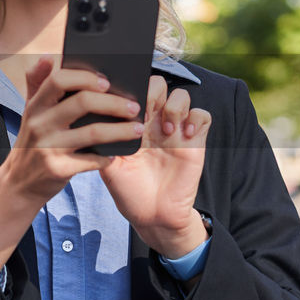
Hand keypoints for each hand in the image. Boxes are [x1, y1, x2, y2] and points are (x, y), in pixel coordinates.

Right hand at [0, 56, 140, 269]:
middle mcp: (40, 123)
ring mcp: (48, 147)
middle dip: (113, 102)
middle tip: (133, 106)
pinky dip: (106, 158)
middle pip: (82, 102)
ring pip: (92, 133)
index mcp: (36, 105)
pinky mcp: (58, 169)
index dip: (85, 77)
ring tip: (137, 129)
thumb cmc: (32, 143)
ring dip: (120, 130)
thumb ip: (38, 84)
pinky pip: (91, 161)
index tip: (107, 81)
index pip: (59, 79)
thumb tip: (49, 57)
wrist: (18, 184)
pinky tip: (115, 155)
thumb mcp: (29, 113)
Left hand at [99, 76, 211, 259]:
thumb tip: (97, 117)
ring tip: (165, 130)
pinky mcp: (195, 141)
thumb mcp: (110, 165)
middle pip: (159, 85)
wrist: (151, 215)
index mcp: (132, 123)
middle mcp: (155, 122)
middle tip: (146, 112)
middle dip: (153, 91)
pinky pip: (203, 115)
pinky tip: (185, 135)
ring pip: (182, 96)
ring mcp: (176, 131)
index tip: (125, 103)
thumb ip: (105, 141)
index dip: (132, 88)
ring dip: (174, 107)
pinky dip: (195, 119)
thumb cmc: (128, 190)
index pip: (135, 90)